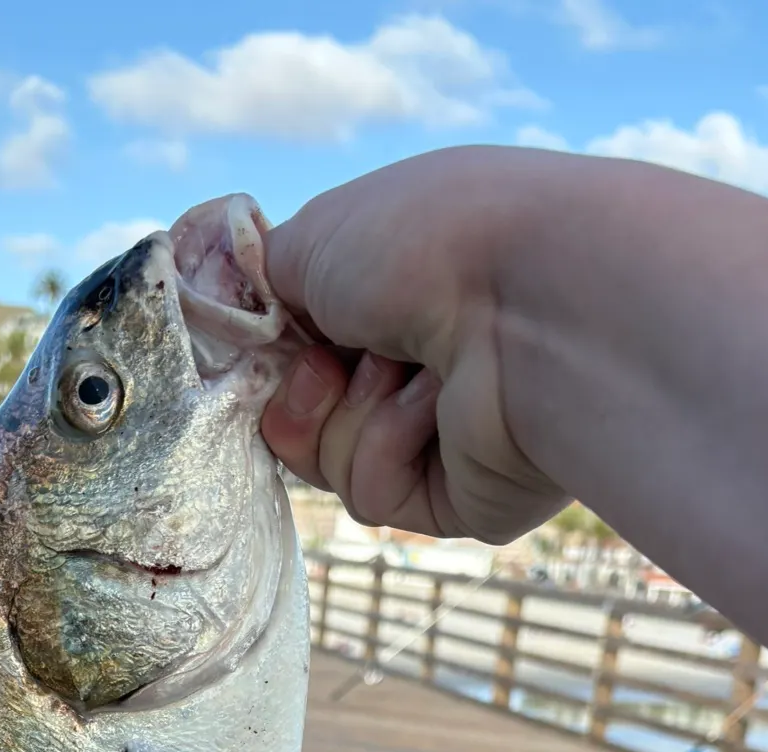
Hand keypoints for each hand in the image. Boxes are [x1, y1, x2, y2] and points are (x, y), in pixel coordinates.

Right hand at [261, 148, 567, 543]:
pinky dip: (387, 448)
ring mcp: (446, 437)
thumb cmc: (430, 242)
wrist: (532, 303)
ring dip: (351, 413)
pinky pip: (374, 496)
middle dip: (303, 390)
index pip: (302, 350)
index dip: (271, 354)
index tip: (263, 340)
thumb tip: (235, 320)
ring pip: (332, 463)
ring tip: (413, 369)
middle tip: (337, 356)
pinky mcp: (463, 500)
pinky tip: (438, 409)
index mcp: (402, 297)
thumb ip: (260, 280)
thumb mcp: (313, 237)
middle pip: (306, 418)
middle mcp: (428, 366)